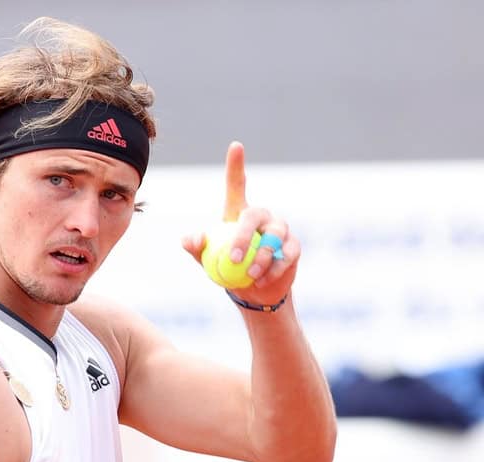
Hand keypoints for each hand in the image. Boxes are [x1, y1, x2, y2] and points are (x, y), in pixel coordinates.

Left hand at [182, 141, 299, 303]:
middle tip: (231, 259)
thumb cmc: (226, 268)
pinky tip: (261, 280)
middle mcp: (262, 216)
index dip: (236, 165)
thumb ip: (196, 246)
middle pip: (253, 215)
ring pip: (274, 236)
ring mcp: (280, 230)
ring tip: (249, 274)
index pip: (237, 184)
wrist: (253, 291)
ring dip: (260, 257)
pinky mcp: (293, 247)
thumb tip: (192, 238)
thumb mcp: (206, 259)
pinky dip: (273, 269)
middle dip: (242, 236)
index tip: (236, 146)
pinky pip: (287, 255)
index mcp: (238, 212)